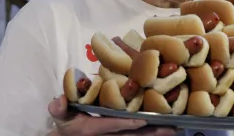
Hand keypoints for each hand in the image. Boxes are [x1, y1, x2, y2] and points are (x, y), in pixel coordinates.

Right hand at [47, 95, 177, 135]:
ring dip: (156, 135)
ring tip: (176, 129)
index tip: (144, 119)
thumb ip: (59, 108)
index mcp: (92, 129)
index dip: (128, 123)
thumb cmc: (67, 124)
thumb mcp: (60, 115)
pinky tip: (167, 132)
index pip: (112, 126)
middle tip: (172, 127)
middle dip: (152, 132)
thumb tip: (58, 101)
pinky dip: (152, 135)